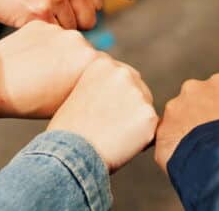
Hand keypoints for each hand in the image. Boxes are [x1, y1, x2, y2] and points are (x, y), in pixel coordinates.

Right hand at [0, 0, 100, 29]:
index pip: (97, 2)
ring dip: (55, 27)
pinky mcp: (40, 11)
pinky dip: (42, 31)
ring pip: (73, 29)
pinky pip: (55, 34)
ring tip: (35, 11)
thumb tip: (98, 10)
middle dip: (71, 21)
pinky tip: (27, 16)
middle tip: (46, 10)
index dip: (78, 8)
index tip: (59, 2)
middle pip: (90, 18)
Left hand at [0, 21, 97, 117]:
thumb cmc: (30, 103)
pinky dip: (41, 45)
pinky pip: (46, 35)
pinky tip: (29, 60)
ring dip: (59, 52)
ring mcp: (57, 29)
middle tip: (55, 79)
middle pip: (84, 52)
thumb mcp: (69, 101)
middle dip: (75, 63)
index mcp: (91, 60)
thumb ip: (86, 86)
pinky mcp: (38, 24)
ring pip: (65, 42)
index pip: (99, 68)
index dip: (87, 79)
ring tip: (40, 70)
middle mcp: (79, 39)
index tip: (75, 87)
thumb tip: (93, 81)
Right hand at [47, 54, 157, 172]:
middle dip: (131, 109)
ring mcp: (138, 94)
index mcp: (103, 64)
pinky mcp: (149, 115)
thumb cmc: (68, 130)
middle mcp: (123, 73)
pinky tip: (120, 144)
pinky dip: (141, 140)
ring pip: (145, 111)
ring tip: (111, 137)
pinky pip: (151, 129)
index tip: (106, 113)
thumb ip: (102, 87)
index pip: (124, 79)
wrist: (68, 153)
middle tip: (111, 128)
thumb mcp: (79, 93)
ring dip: (136, 124)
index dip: (117, 99)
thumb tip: (119, 96)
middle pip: (139, 92)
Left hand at [154, 74, 218, 172]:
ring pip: (176, 120)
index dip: (217, 109)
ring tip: (198, 151)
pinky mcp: (162, 129)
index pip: (214, 92)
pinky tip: (188, 159)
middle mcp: (193, 88)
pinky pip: (166, 139)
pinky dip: (174, 148)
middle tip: (208, 137)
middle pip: (192, 101)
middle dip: (196, 116)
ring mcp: (175, 107)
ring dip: (183, 132)